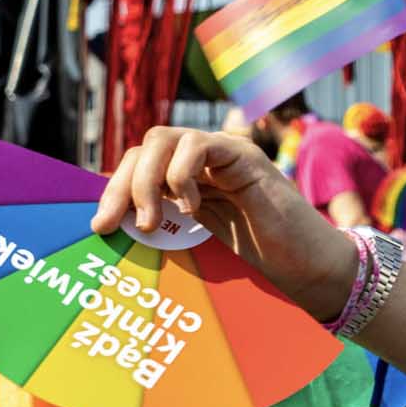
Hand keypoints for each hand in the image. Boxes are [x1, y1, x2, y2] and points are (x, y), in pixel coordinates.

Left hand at [94, 126, 359, 321]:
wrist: (304, 267)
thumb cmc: (251, 262)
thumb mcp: (190, 244)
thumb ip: (159, 228)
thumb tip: (106, 231)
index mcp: (185, 178)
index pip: (136, 164)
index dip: (112, 191)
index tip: (100, 226)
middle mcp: (202, 160)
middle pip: (143, 147)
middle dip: (120, 186)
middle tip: (113, 225)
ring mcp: (223, 154)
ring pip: (162, 139)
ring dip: (145, 182)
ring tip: (152, 223)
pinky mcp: (244, 156)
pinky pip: (198, 144)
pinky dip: (181, 174)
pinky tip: (190, 208)